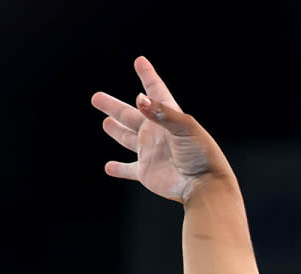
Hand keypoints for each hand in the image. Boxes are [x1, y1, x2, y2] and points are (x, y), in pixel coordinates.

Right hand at [91, 56, 232, 203]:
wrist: (204, 185)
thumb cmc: (201, 154)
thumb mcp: (185, 128)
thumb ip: (162, 113)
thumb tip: (140, 98)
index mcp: (169, 118)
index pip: (156, 92)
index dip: (148, 76)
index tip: (140, 61)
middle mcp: (157, 133)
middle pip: (131, 115)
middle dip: (114, 106)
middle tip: (97, 97)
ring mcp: (151, 152)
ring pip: (127, 138)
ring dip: (116, 131)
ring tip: (106, 123)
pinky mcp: (146, 172)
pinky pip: (128, 169)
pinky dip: (118, 169)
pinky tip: (108, 167)